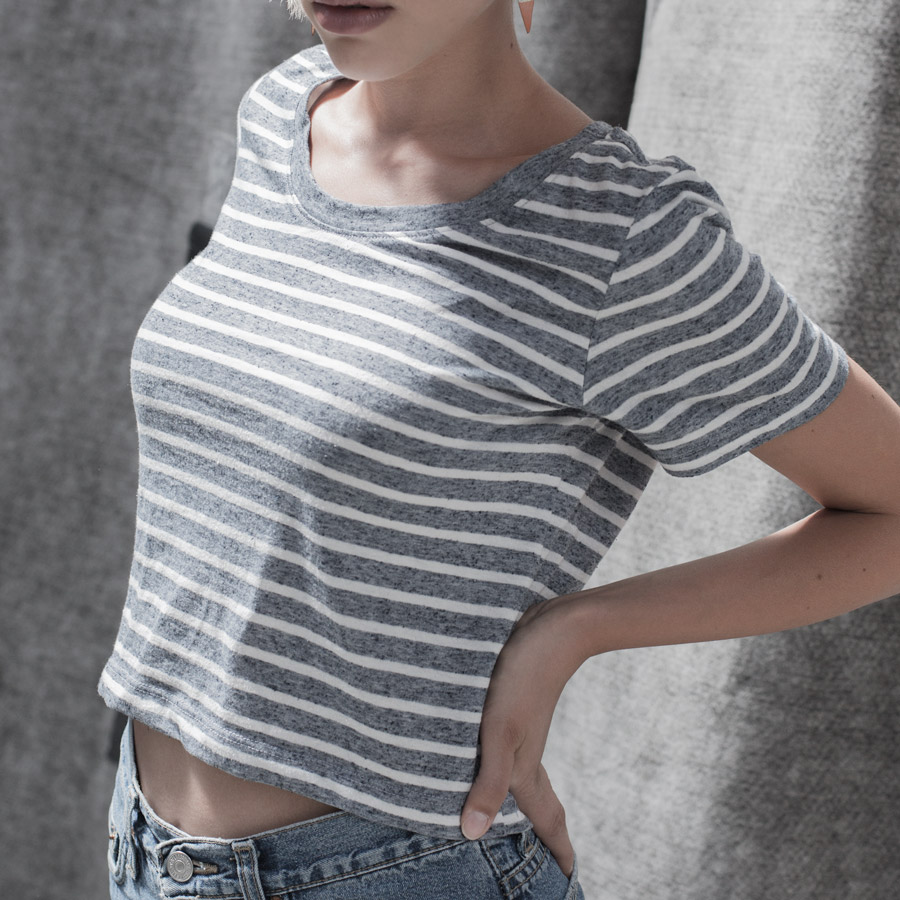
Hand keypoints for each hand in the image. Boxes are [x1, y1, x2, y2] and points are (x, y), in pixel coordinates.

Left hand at [459, 592, 586, 878]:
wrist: (555, 627)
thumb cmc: (525, 677)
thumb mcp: (500, 731)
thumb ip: (488, 781)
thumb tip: (473, 834)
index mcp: (525, 766)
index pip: (545, 818)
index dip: (557, 850)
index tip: (570, 876)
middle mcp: (526, 753)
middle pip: (539, 802)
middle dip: (542, 832)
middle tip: (551, 857)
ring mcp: (521, 729)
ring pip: (522, 774)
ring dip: (520, 798)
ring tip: (511, 817)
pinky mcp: (513, 707)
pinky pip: (507, 749)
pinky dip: (500, 764)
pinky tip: (484, 754)